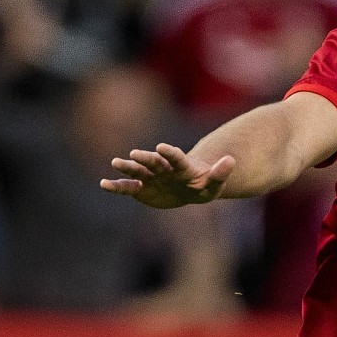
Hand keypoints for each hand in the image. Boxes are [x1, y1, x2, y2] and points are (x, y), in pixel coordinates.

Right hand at [100, 143, 235, 207]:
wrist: (190, 189)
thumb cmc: (204, 184)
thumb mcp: (215, 182)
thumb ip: (221, 172)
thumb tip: (232, 160)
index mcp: (182, 166)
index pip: (176, 157)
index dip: (170, 153)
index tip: (163, 147)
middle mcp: (163, 168)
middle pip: (154, 162)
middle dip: (145, 158)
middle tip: (135, 154)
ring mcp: (150, 177)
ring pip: (137, 171)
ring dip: (127, 167)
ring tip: (116, 162)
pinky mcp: (141, 189)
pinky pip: (126, 188)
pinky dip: (116, 186)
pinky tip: (104, 184)